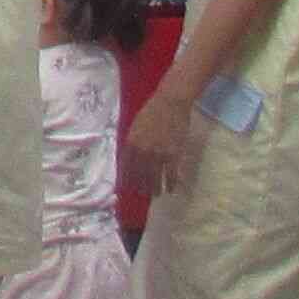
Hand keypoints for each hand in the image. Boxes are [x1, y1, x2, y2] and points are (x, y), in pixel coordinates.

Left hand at [122, 86, 203, 201]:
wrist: (170, 103)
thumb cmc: (151, 111)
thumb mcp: (135, 125)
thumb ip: (131, 141)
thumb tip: (127, 155)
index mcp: (131, 143)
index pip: (126, 167)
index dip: (126, 179)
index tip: (127, 188)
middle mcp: (143, 151)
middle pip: (140, 175)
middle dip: (141, 187)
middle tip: (143, 194)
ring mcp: (158, 154)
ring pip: (155, 177)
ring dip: (155, 188)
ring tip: (156, 195)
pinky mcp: (173, 154)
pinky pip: (171, 174)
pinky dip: (171, 183)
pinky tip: (171, 189)